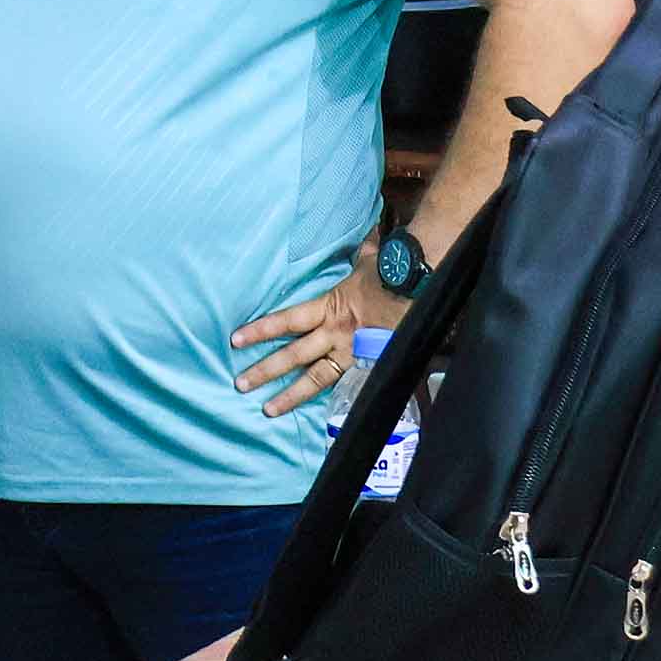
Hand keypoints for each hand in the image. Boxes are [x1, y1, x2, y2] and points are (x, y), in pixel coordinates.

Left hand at [228, 246, 416, 419]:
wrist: (424, 289)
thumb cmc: (394, 271)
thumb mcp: (369, 260)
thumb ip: (362, 255)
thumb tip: (367, 241)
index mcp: (330, 308)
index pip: (286, 321)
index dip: (261, 330)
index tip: (236, 340)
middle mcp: (336, 335)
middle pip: (294, 356)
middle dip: (266, 370)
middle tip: (240, 384)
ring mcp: (354, 353)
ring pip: (316, 378)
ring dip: (290, 395)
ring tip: (268, 409)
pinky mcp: (372, 366)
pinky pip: (351, 387)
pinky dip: (338, 402)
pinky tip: (323, 419)